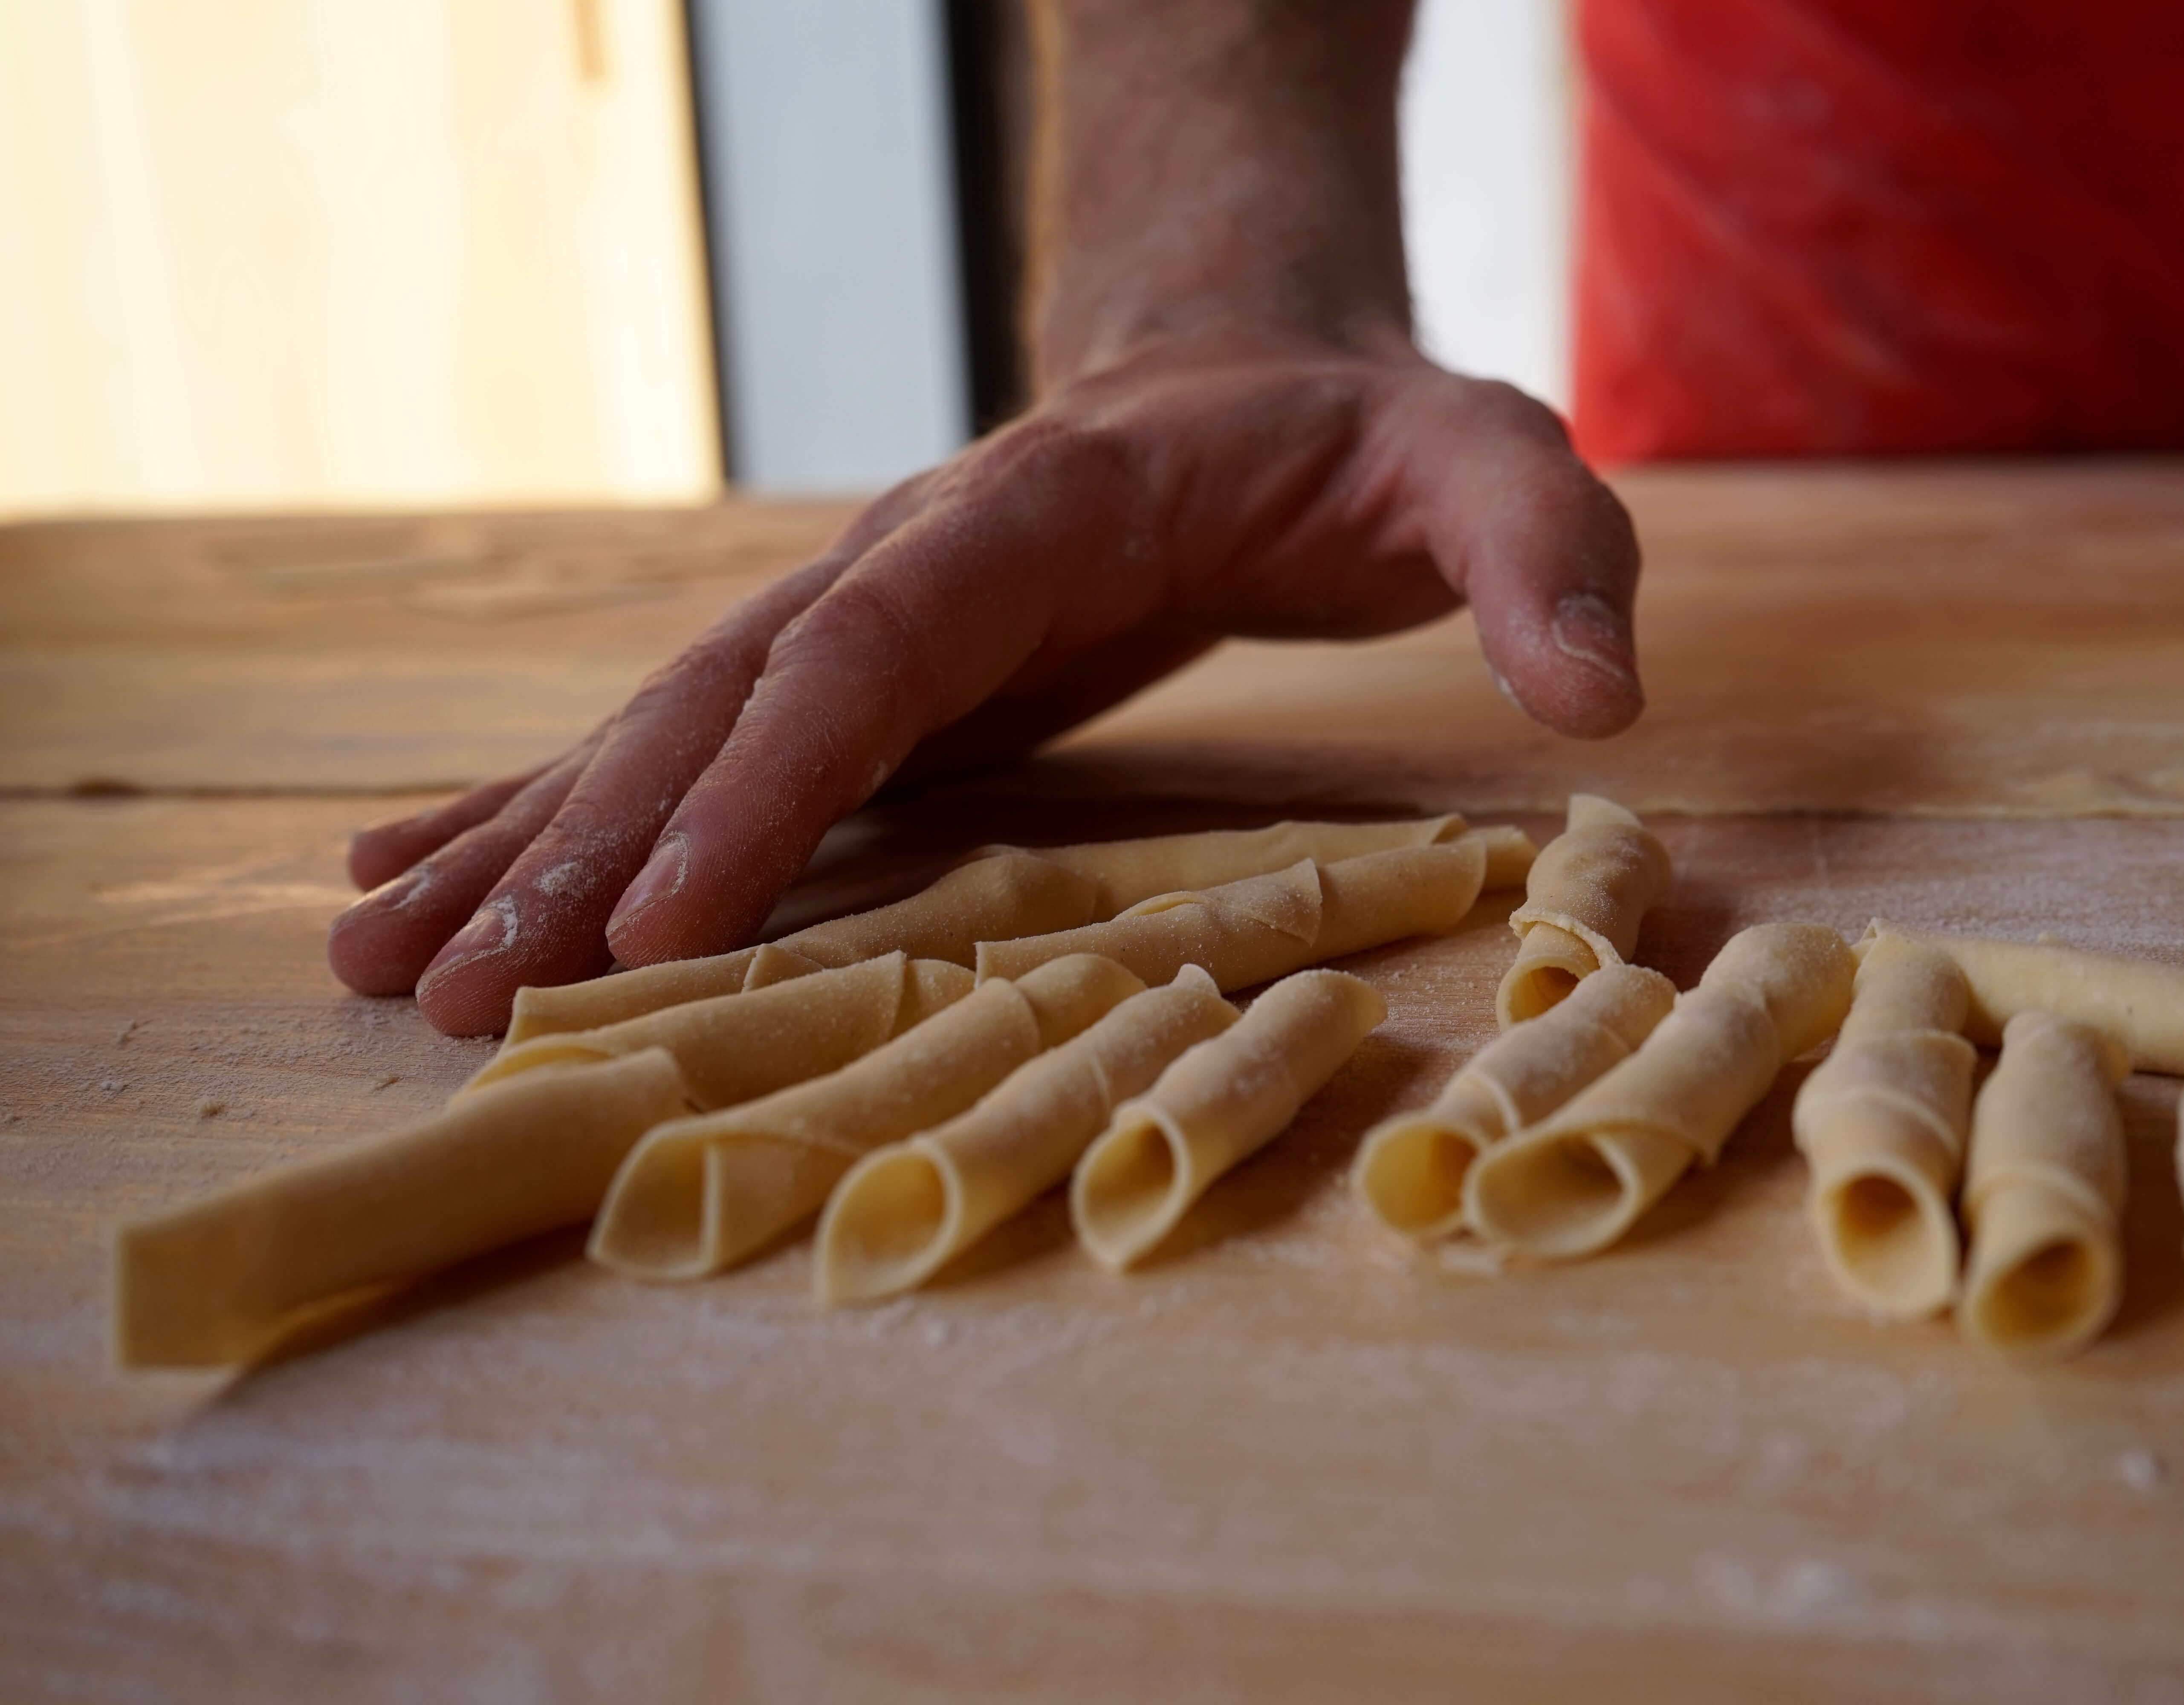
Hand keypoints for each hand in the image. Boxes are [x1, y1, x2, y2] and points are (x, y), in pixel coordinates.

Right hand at [327, 331, 1643, 1034]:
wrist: (1258, 355)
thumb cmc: (1374, 434)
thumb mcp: (1493, 468)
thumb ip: (1544, 565)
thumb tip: (1601, 705)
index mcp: (1043, 510)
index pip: (877, 647)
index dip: (766, 780)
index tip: (659, 917)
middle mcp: (918, 559)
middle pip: (724, 700)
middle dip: (589, 845)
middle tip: (445, 987)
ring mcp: (875, 611)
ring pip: (670, 726)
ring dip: (529, 840)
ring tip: (371, 954)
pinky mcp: (868, 669)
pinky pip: (698, 743)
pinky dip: (566, 811)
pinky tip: (436, 874)